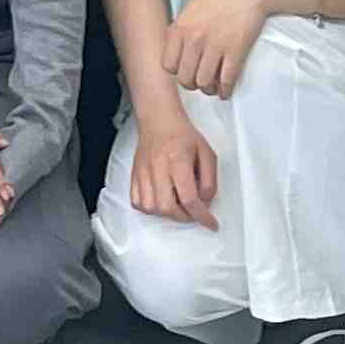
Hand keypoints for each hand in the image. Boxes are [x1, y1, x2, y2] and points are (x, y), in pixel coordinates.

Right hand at [128, 102, 219, 226]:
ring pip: (150, 208)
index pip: (189, 198)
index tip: (210, 223)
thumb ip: (210, 180)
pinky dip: (149, 208)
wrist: (159, 120)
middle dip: (184, 216)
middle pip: (167, 207)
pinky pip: (137, 202)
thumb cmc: (183, 136)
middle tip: (193, 211)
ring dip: (166, 213)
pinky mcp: (134, 174)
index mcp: (178, 161)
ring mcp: (143, 172)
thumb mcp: (207, 153)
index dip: (202, 215)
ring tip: (177, 205)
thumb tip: (205, 201)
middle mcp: (158, 168)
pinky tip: (160, 201)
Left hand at [164, 0, 279, 97]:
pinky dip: (225, 90)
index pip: (168, 65)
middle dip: (192, 84)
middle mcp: (194, 39)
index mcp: (180, 28)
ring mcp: (215, 46)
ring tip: (213, 86)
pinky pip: (226, 81)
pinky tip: (225, 90)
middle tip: (199, 81)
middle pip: (185, 78)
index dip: (176, 72)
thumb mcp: (190, 9)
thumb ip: (180, 30)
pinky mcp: (235, 52)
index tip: (184, 71)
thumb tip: (175, 51)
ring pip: (204, 83)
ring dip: (208, 89)